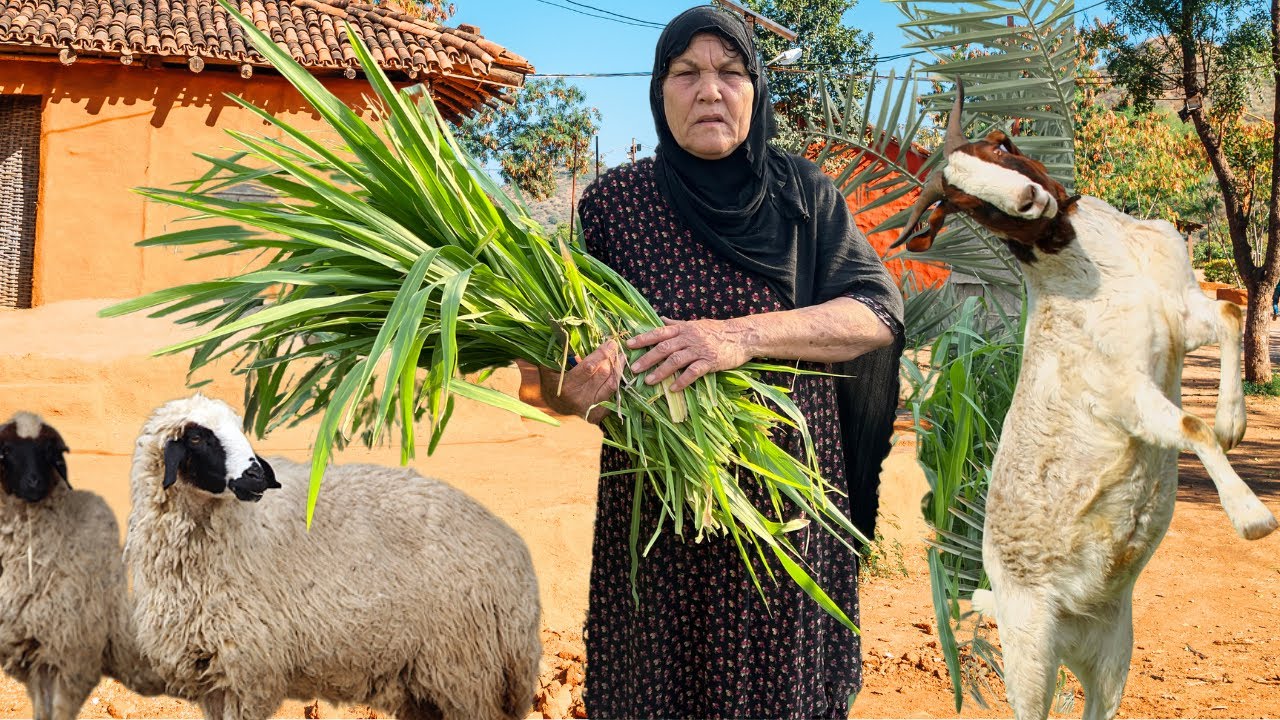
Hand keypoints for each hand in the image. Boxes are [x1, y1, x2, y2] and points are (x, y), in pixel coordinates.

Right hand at [537, 340, 624, 424]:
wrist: (549, 412)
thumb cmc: (548, 386)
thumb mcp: (547, 369)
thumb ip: (557, 353)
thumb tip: (567, 334)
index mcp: (567, 386)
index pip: (589, 367)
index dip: (602, 354)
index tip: (611, 343)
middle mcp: (580, 399)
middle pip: (603, 375)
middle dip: (612, 359)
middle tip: (617, 348)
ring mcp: (590, 409)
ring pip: (611, 386)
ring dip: (618, 370)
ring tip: (621, 358)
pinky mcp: (597, 415)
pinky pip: (612, 397)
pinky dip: (615, 384)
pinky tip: (618, 374)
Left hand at [626, 317, 752, 391]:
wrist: (741, 336)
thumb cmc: (717, 331)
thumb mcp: (695, 324)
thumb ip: (677, 324)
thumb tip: (661, 319)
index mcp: (684, 328)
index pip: (659, 332)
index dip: (644, 338)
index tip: (629, 345)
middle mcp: (689, 337)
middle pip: (664, 348)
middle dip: (648, 358)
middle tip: (634, 369)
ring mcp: (700, 350)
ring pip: (676, 360)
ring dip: (661, 371)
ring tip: (649, 381)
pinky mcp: (710, 361)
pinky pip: (693, 372)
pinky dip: (682, 380)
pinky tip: (674, 388)